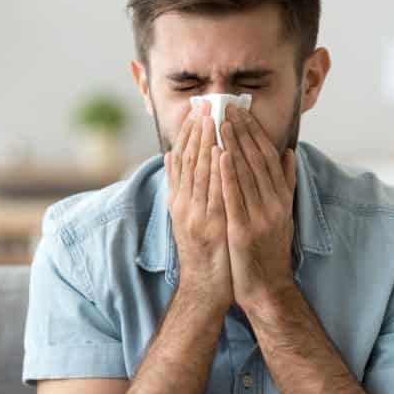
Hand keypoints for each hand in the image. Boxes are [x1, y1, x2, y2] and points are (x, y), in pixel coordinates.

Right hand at [165, 102, 233, 308]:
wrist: (204, 288)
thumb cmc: (201, 251)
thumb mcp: (185, 216)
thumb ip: (180, 186)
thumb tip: (172, 156)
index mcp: (179, 200)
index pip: (183, 160)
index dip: (190, 134)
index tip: (198, 111)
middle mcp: (184, 205)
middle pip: (189, 162)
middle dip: (198, 131)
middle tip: (206, 105)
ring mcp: (196, 216)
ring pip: (200, 173)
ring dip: (206, 144)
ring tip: (212, 119)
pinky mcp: (211, 227)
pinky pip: (214, 194)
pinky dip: (216, 171)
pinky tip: (221, 152)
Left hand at [219, 105, 296, 309]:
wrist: (268, 288)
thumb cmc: (270, 249)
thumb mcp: (283, 213)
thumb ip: (286, 182)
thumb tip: (289, 152)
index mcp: (282, 197)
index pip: (268, 156)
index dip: (255, 132)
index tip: (242, 111)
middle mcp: (274, 204)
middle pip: (257, 160)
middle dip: (242, 131)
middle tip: (228, 107)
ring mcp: (260, 217)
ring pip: (246, 174)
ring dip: (233, 145)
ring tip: (221, 122)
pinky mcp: (245, 231)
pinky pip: (235, 198)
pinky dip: (228, 175)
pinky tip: (219, 156)